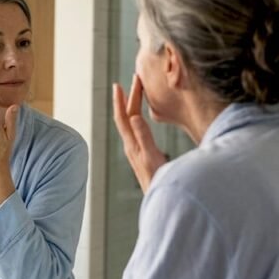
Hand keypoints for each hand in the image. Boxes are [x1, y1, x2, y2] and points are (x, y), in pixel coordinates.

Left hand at [112, 75, 165, 192]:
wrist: (158, 200)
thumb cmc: (156, 181)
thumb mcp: (151, 157)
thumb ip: (143, 137)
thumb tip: (133, 116)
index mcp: (132, 144)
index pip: (124, 117)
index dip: (122, 100)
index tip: (120, 83)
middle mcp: (131, 146)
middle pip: (127, 117)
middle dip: (130, 97)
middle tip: (135, 79)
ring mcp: (135, 150)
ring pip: (130, 123)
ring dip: (132, 106)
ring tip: (136, 92)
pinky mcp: (141, 155)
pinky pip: (136, 131)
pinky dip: (137, 118)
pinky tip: (141, 117)